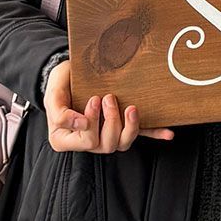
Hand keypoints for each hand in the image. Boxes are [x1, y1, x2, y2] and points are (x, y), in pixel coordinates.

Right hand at [44, 57, 170, 152]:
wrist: (70, 75)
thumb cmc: (60, 86)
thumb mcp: (52, 94)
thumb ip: (59, 112)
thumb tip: (82, 123)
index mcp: (67, 139)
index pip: (85, 141)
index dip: (92, 122)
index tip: (93, 100)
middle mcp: (88, 141)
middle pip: (106, 145)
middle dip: (111, 121)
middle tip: (108, 97)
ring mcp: (107, 135)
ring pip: (123, 143)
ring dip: (131, 127)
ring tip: (131, 109)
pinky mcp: (122, 126)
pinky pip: (141, 134)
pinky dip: (155, 134)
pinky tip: (168, 133)